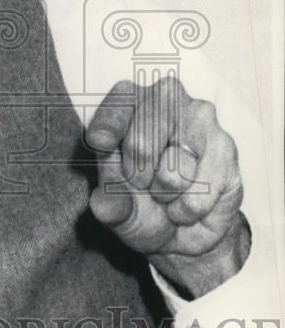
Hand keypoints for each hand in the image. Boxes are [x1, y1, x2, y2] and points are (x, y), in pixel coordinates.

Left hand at [86, 76, 248, 297]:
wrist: (184, 229)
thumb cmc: (142, 205)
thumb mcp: (117, 209)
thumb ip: (108, 204)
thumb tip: (103, 205)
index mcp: (127, 103)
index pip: (116, 108)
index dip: (107, 127)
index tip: (100, 142)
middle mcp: (164, 98)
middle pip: (140, 144)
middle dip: (137, 179)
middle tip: (143, 183)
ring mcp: (199, 118)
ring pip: (172, 173)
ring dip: (165, 195)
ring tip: (168, 191)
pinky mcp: (226, 147)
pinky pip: (198, 194)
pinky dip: (188, 210)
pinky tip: (189, 202)